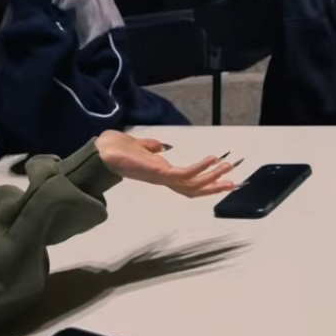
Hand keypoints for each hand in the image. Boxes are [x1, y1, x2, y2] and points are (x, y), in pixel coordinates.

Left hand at [95, 132, 240, 198]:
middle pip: (195, 189)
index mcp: (160, 173)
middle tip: (235, 182)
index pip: (187, 182)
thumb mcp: (138, 146)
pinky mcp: (159, 173)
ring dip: (212, 176)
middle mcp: (163, 178)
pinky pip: (185, 174)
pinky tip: (212, 159)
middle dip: (215, 186)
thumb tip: (160, 147)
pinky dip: (200, 167)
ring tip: (229, 167)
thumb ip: (150, 148)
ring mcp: (162, 177)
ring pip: (193, 184)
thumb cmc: (114, 150)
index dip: (204, 181)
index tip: (222, 177)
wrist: (100, 153)